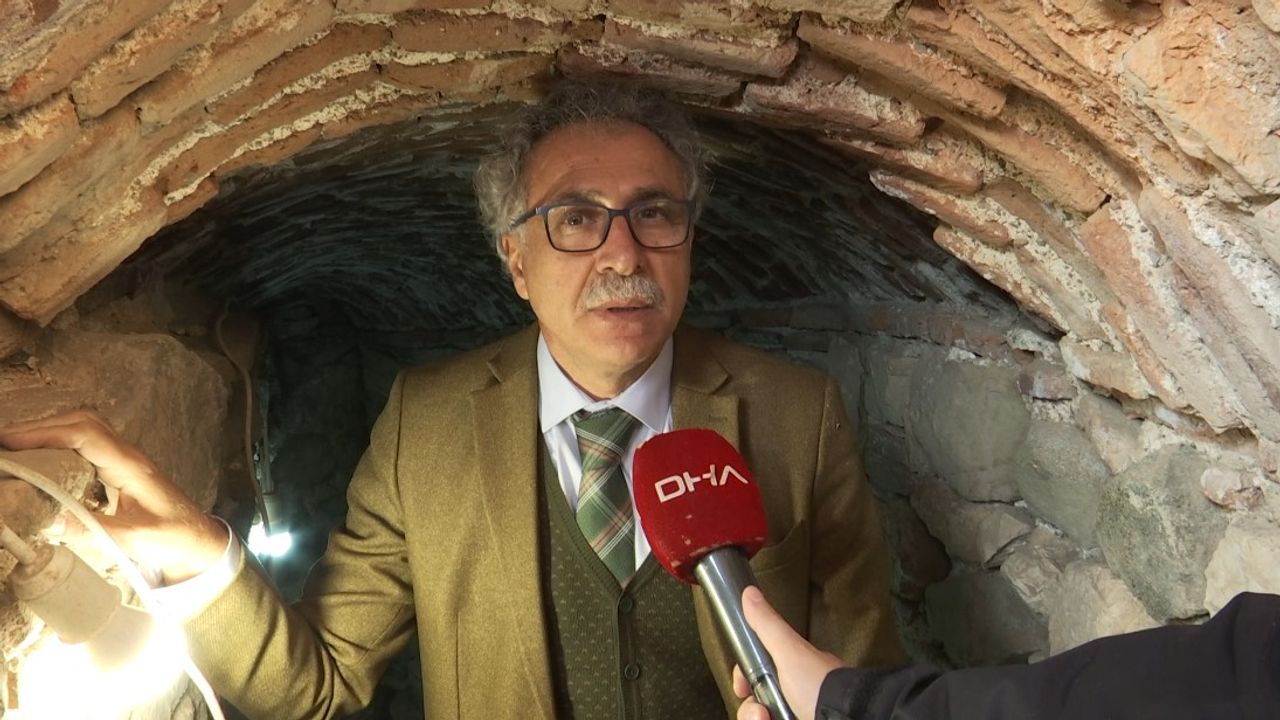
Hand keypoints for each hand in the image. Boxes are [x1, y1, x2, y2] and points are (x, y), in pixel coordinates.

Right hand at [0, 411, 227, 583]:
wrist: (198, 541)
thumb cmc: (173, 538)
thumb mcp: (133, 539)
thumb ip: (93, 529)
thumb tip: (48, 520)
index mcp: (131, 466)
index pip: (85, 436)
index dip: (47, 433)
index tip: (11, 441)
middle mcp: (127, 455)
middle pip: (83, 424)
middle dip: (42, 427)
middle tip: (5, 441)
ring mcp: (125, 459)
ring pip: (86, 430)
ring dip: (51, 431)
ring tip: (15, 445)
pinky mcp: (121, 469)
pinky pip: (88, 444)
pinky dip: (62, 442)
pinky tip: (42, 456)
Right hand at [733, 585, 841, 719]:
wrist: (844, 717)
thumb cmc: (821, 686)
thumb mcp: (790, 652)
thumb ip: (769, 626)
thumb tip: (750, 594)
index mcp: (796, 670)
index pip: (759, 673)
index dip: (745, 681)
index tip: (741, 687)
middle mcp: (797, 694)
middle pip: (759, 701)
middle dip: (752, 708)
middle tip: (761, 713)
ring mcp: (799, 711)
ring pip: (765, 716)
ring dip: (757, 718)